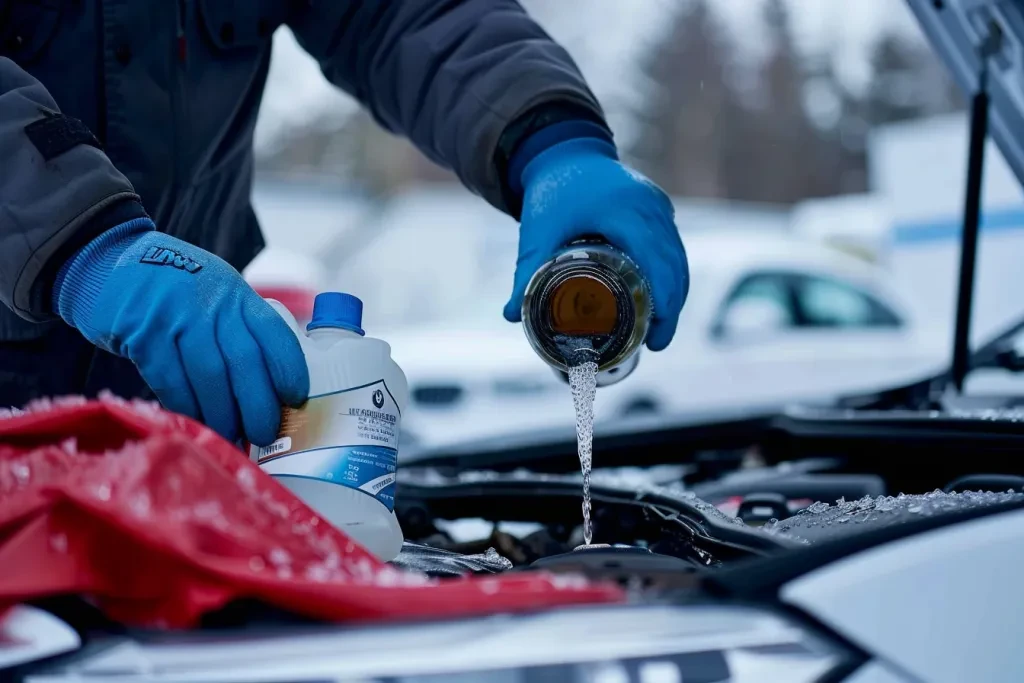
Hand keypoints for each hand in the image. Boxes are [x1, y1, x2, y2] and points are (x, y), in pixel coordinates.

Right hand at [53, 219, 308, 445]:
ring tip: (231, 438)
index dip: (289, 370)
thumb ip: (240, 327)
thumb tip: (268, 385)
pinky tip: (196, 422)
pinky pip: (171, 381)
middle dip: (258, 406)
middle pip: (246, 361)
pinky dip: (187, 407)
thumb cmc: (173, 288)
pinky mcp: (143, 333)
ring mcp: (176, 316)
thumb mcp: (215, 293)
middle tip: (264, 435)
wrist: (107, 262)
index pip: (274, 333)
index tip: (294, 400)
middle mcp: (211, 303)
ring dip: (223, 415)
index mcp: (236, 294)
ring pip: (209, 377)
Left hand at [503, 137, 688, 350]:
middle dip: (671, 308)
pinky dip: (674, 274)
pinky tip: (667, 301)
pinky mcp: (659, 206)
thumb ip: (526, 273)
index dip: (662, 301)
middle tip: (657, 343)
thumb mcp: (538, 232)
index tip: (656, 335)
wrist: (563, 149)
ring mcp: (658, 204)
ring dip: (677, 294)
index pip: (655, 261)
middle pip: (674, 265)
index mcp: (623, 210)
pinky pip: (675, 245)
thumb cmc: (552, 191)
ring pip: (679, 257)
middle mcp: (648, 206)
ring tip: (660, 331)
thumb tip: (510, 315)